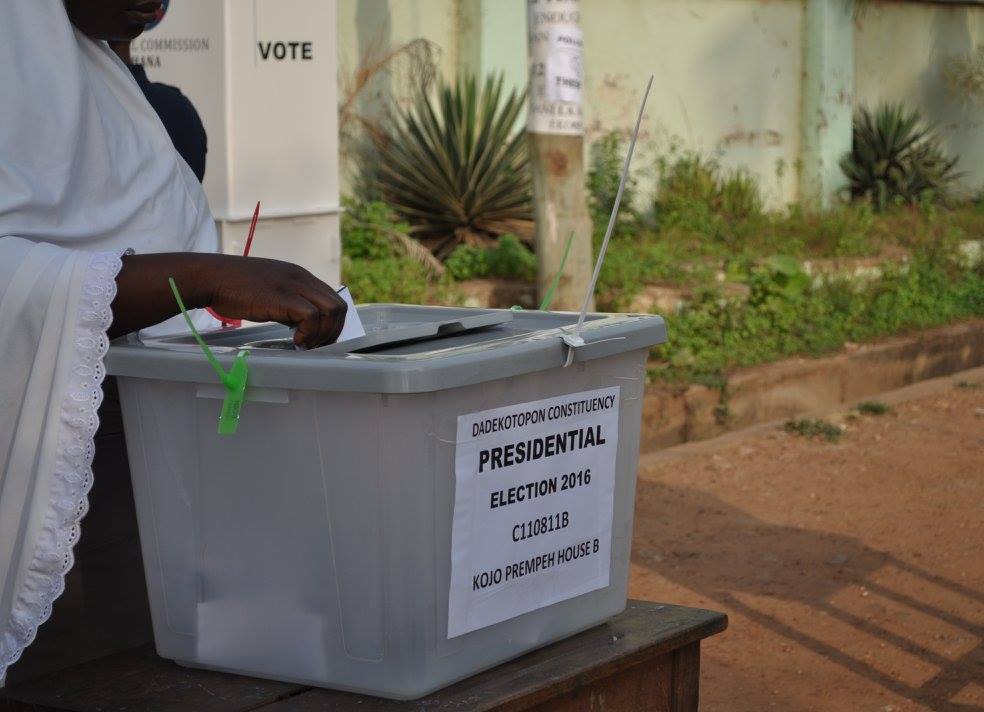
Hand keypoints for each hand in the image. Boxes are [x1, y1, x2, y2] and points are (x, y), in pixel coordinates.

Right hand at [110, 253, 347, 348]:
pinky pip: (312, 316)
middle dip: (333, 331)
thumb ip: (288, 302)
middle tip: (315, 345)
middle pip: (339, 306)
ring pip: (331, 310)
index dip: (332, 322)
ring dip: (323, 333)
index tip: (319, 338)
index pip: (333, 298)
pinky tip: (295, 341)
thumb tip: (301, 325)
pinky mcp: (283, 297)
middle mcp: (301, 278)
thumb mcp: (269, 290)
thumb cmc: (233, 287)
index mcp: (300, 275)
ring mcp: (294, 286)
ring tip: (305, 344)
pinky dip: (309, 332)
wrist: (211, 277)